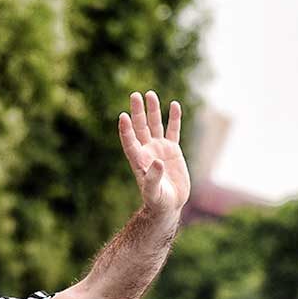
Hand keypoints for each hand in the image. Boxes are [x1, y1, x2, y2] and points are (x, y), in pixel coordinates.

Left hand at [117, 91, 189, 218]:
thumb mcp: (154, 192)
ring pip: (154, 125)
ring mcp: (159, 149)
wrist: (169, 204)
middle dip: (137, 112)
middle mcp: (146, 151)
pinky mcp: (172, 150)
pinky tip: (174, 105)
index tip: (123, 116)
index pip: (129, 141)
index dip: (126, 129)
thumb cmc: (157, 201)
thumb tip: (158, 162)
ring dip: (153, 110)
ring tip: (150, 94)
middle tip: (135, 95)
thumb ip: (153, 178)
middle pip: (140, 127)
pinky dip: (174, 118)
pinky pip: (173, 131)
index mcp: (138, 160)